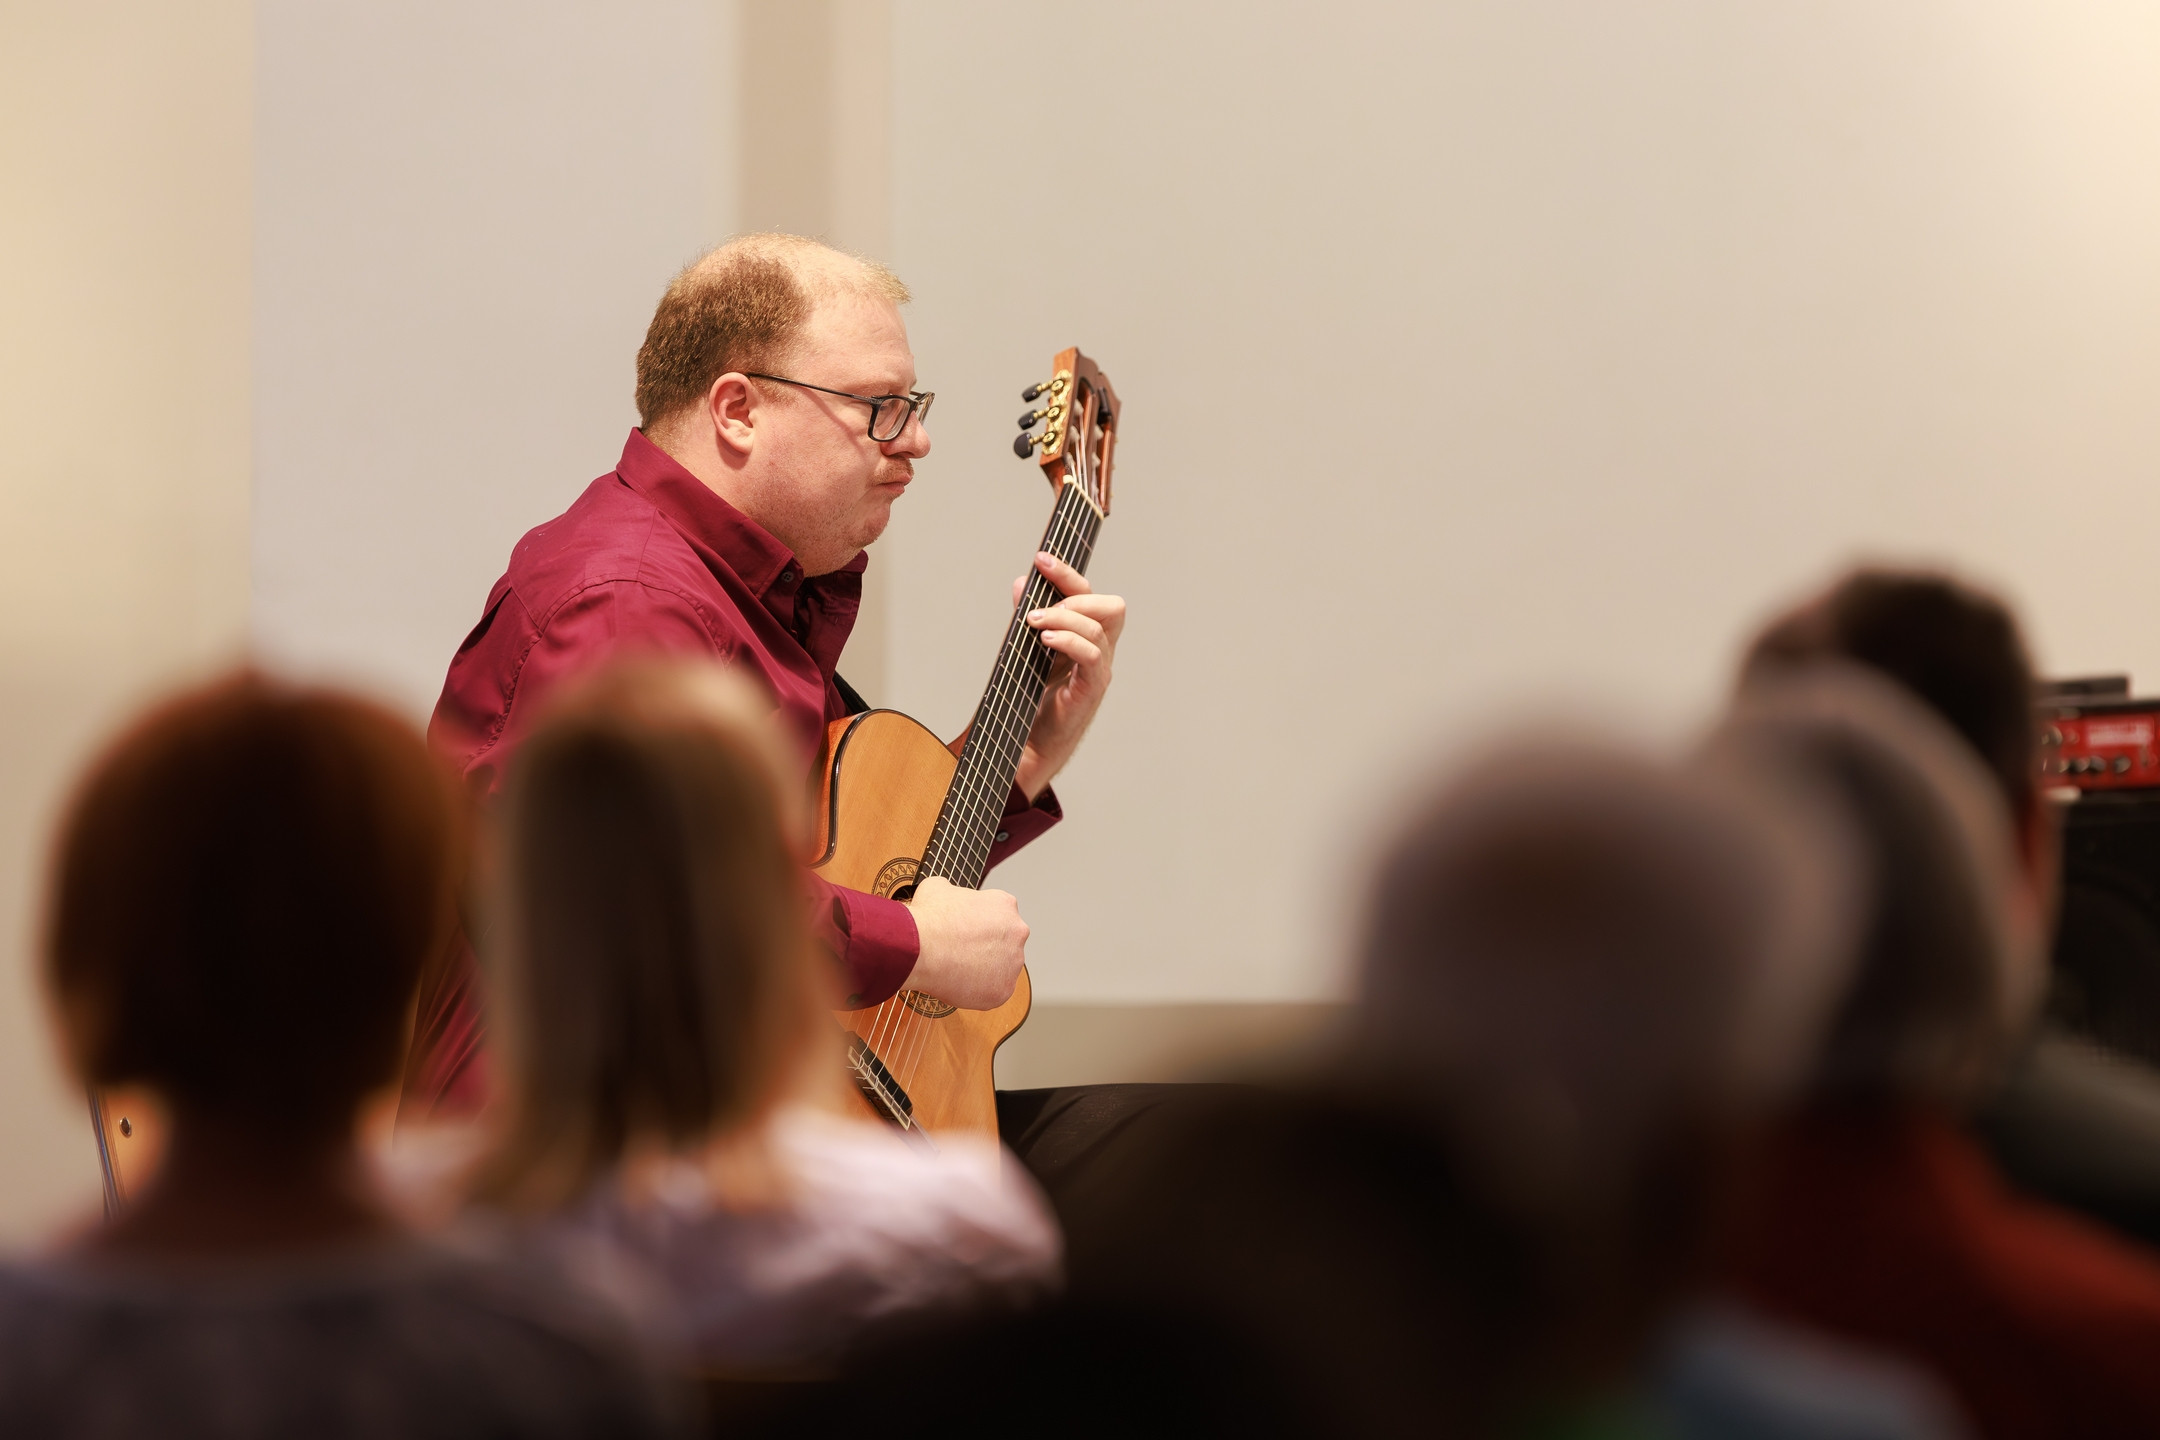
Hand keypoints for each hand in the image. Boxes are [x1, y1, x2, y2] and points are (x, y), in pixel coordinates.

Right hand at [903, 877, 1027, 1008]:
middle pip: (1005, 943)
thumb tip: (946, 894)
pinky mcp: (1003, 990)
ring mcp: (1013, 963)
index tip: (964, 932)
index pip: (999, 916)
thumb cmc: (928, 918)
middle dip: (987, 948)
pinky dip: (978, 992)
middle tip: (962, 953)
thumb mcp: (937, 887)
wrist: (921, 948)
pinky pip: (993, 993)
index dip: (979, 924)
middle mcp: (1017, 932)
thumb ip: (953, 891)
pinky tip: (959, 985)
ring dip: (985, 971)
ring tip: (958, 970)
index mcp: (1005, 904)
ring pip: (1002, 970)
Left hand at [1011, 552, 1124, 800]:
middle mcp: (1099, 650)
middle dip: (1075, 594)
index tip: (1040, 558)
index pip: (1088, 594)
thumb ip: (1028, 616)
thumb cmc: (1031, 698)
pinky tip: (1046, 638)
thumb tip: (1023, 581)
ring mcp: (1098, 670)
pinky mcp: (1091, 690)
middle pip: (1110, 606)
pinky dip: (1070, 641)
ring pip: (1100, 627)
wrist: (1026, 744)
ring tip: (1034, 623)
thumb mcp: (1025, 648)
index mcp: (1086, 636)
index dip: (1067, 573)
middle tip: (1038, 606)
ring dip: (1065, 617)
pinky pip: (1092, 656)